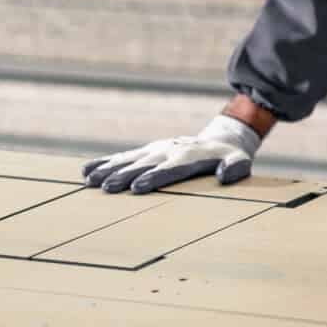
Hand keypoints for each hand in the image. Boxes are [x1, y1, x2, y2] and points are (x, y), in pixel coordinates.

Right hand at [82, 115, 259, 192]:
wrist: (220, 138)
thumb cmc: (230, 157)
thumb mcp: (240, 161)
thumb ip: (235, 168)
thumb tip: (224, 176)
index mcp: (190, 157)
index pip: (170, 169)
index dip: (154, 178)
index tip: (138, 188)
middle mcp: (169, 151)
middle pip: (144, 165)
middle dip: (125, 176)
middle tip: (107, 187)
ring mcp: (156, 149)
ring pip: (129, 160)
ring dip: (108, 170)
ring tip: (89, 181)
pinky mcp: (148, 150)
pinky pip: (123, 156)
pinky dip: (104, 162)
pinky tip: (86, 171)